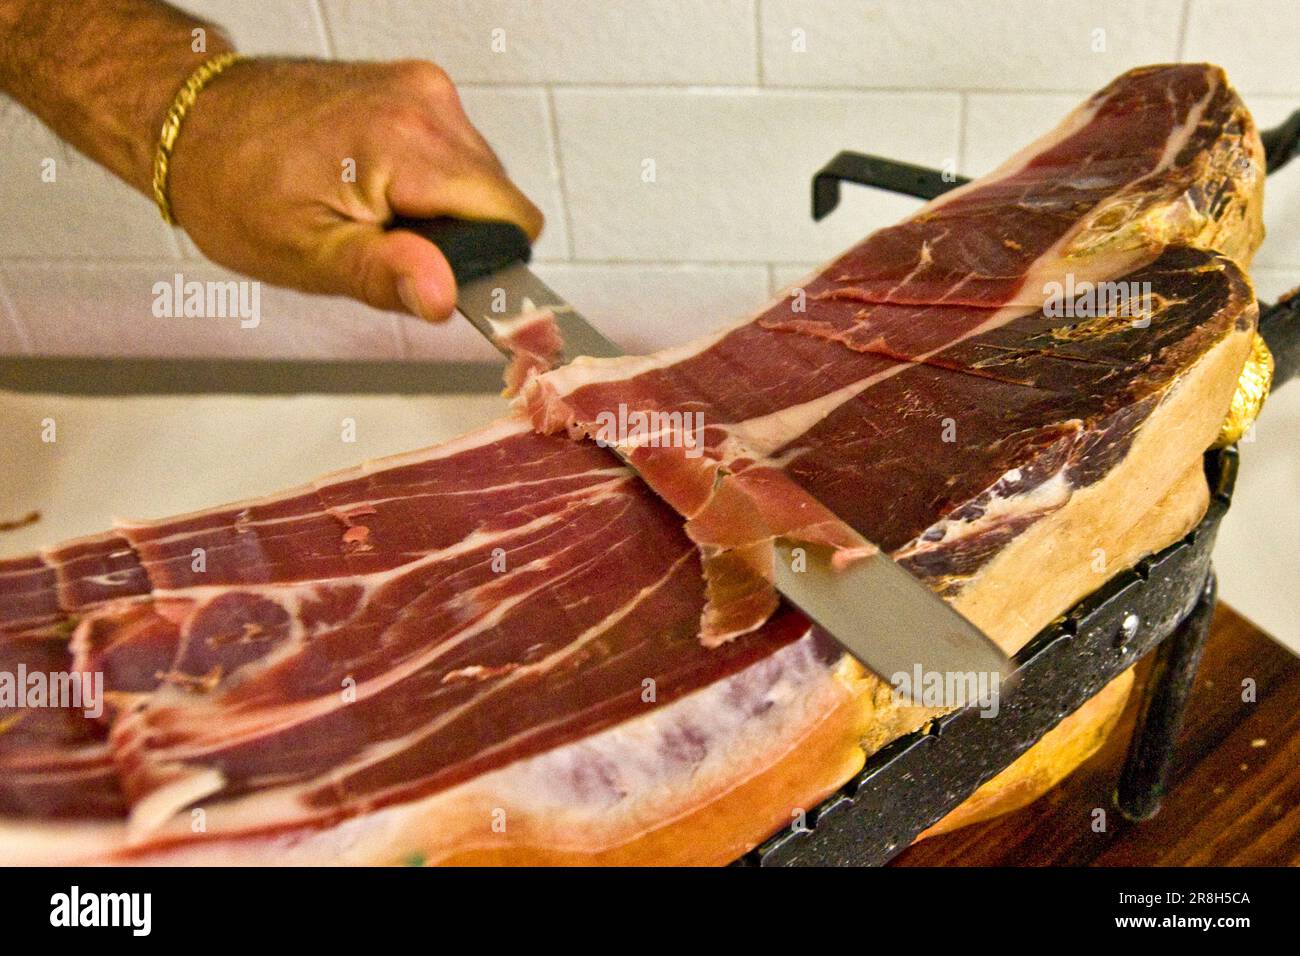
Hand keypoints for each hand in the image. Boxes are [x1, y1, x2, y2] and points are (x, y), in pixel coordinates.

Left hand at [165, 58, 543, 321]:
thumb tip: (445, 295)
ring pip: (482, 177)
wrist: (190, 119)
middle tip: (385, 244)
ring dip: (444, 211)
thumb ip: (386, 275)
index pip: (512, 219)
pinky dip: (429, 182)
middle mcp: (426, 102)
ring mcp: (422, 87)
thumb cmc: (233, 187)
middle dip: (459, 237)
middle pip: (499, 198)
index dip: (490, 263)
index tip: (442, 277)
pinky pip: (456, 153)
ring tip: (374, 215)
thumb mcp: (306, 255)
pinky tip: (376, 189)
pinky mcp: (415, 87)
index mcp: (408, 143)